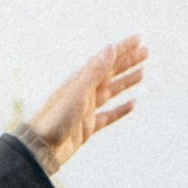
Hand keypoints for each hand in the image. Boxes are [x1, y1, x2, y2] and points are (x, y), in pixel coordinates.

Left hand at [19, 36, 147, 177]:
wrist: (40, 149)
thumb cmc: (55, 119)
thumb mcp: (78, 92)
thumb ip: (95, 71)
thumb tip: (110, 47)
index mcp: (80, 80)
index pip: (105, 59)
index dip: (122, 49)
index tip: (139, 39)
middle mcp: (83, 92)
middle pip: (110, 73)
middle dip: (128, 62)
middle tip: (146, 52)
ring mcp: (85, 110)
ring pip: (111, 92)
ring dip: (126, 82)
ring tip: (142, 73)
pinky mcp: (86, 128)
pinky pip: (108, 116)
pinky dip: (120, 110)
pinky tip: (132, 104)